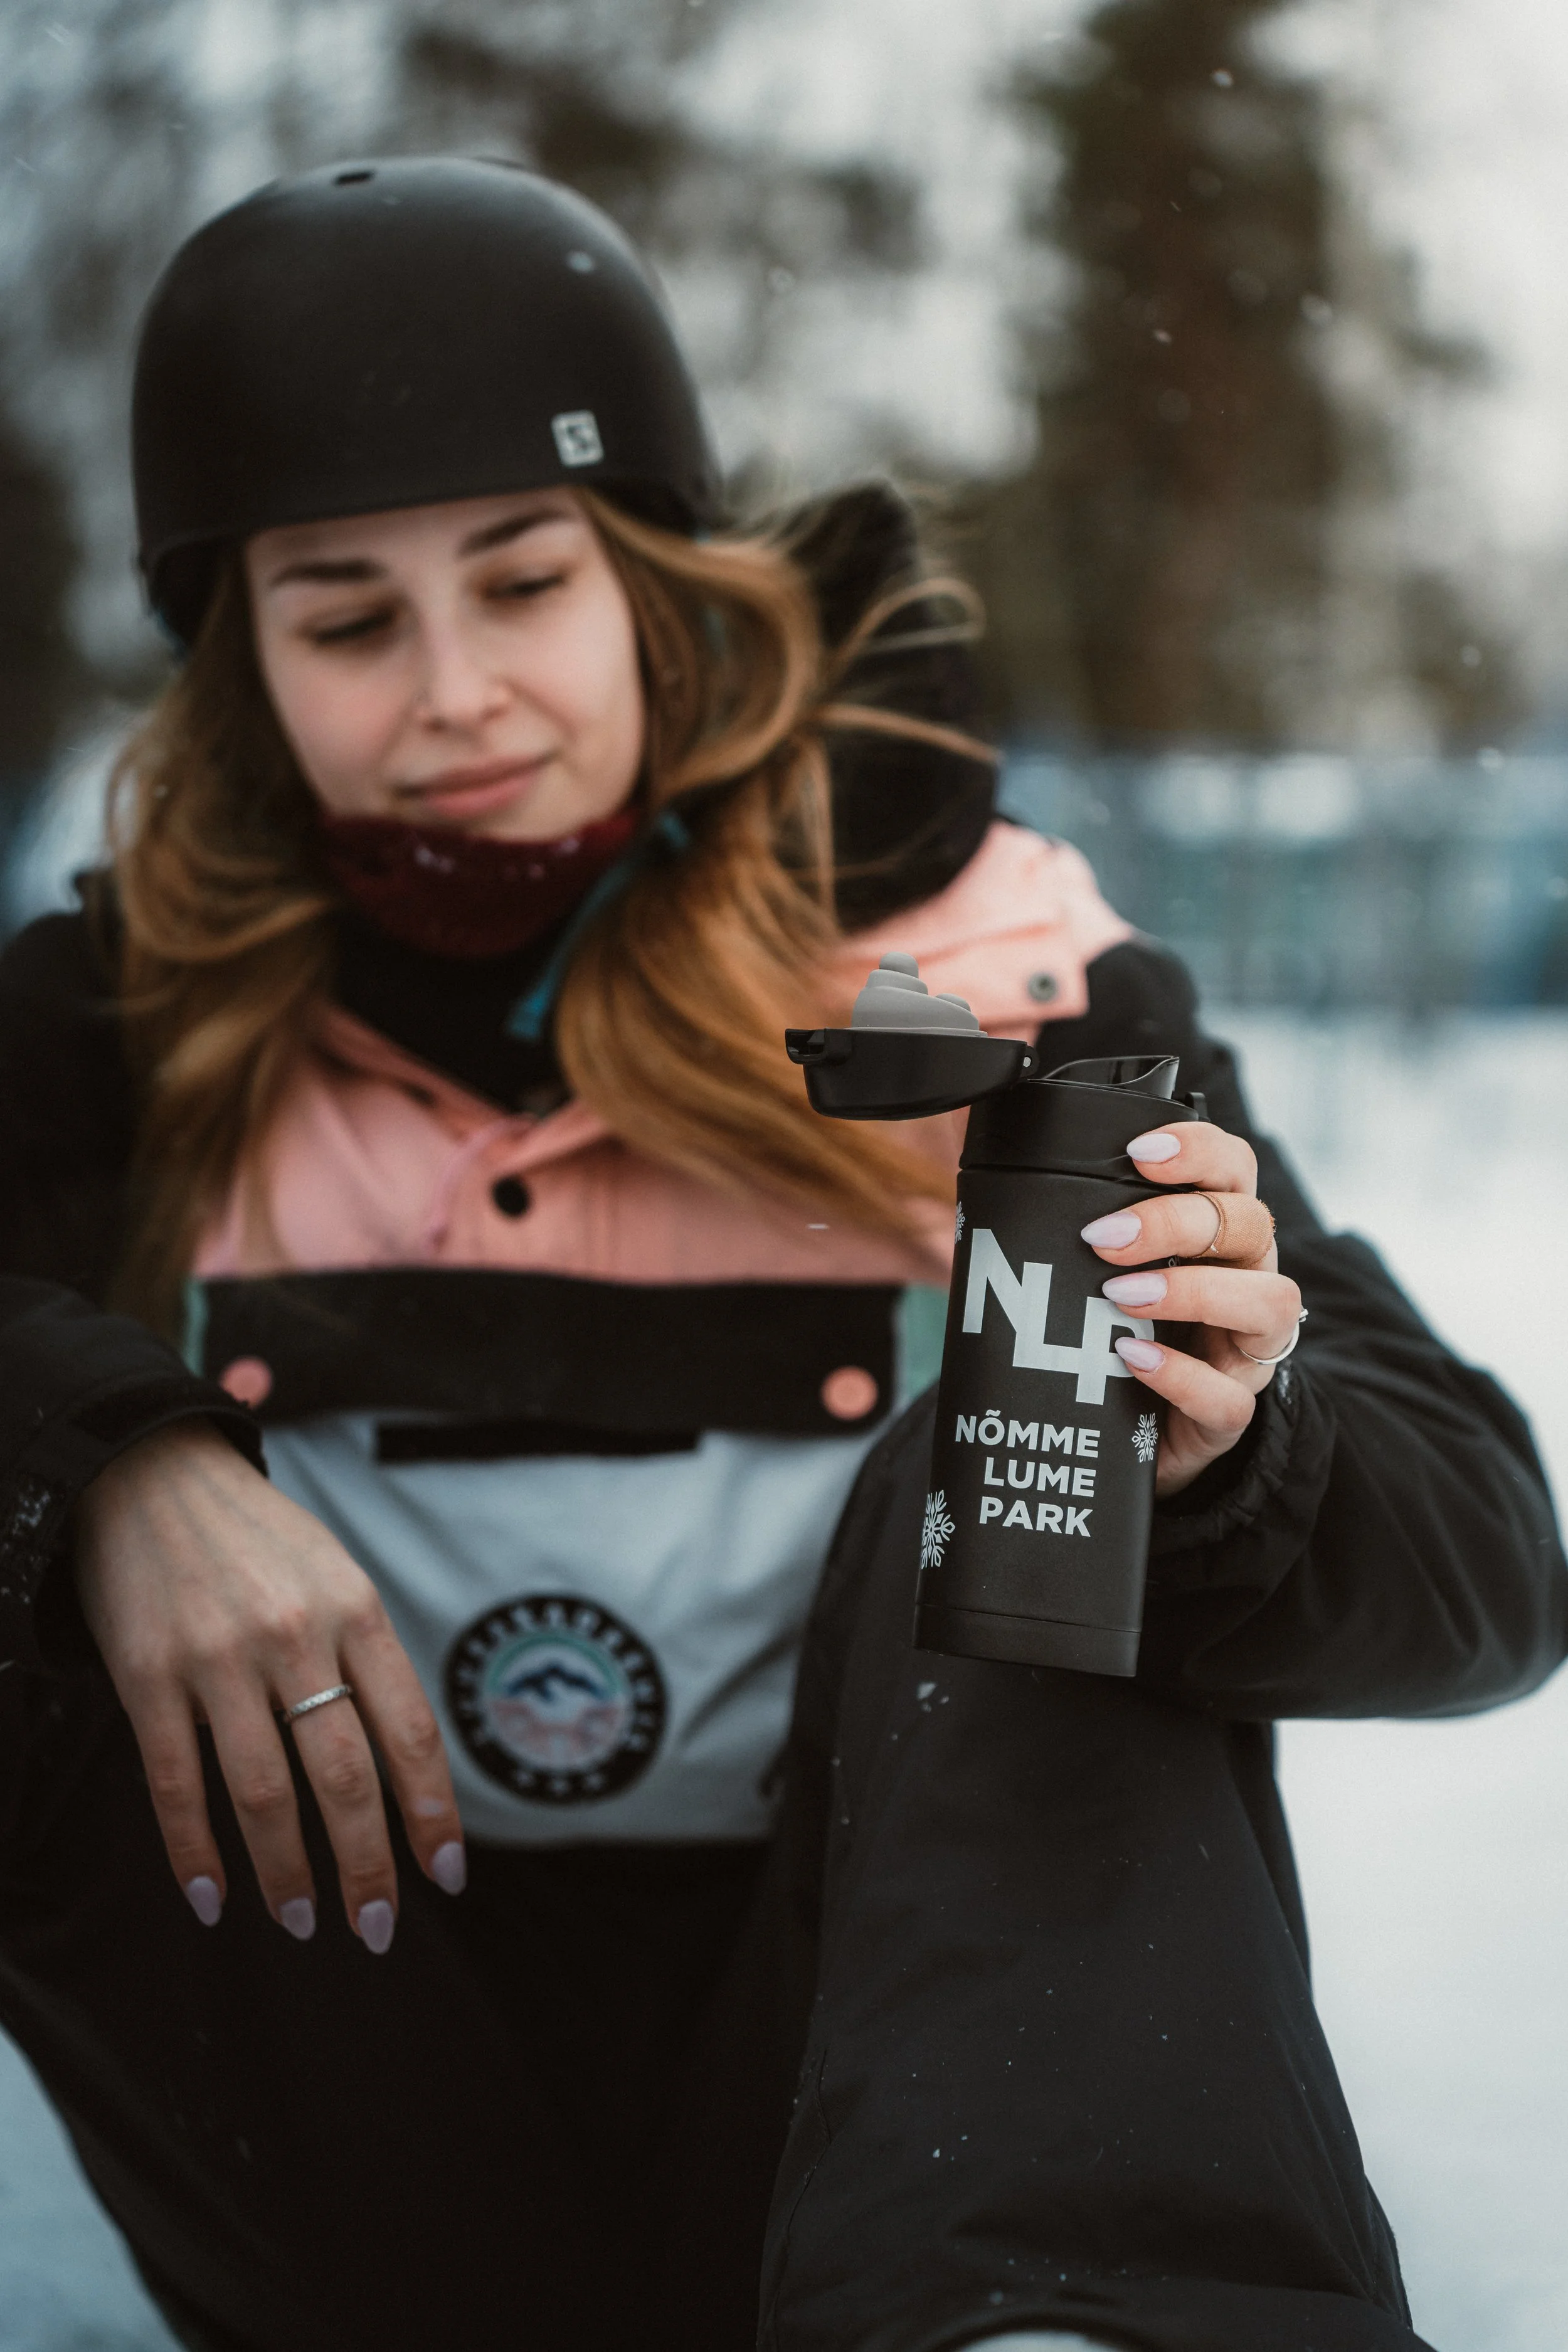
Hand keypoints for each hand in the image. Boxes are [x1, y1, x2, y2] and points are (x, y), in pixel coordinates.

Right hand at [75, 1422, 464, 1947]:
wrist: (152, 1474)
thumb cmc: (260, 1537)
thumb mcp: (336, 1575)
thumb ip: (367, 1660)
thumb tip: (404, 1765)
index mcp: (355, 1609)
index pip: (410, 1731)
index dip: (433, 1811)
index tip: (447, 1874)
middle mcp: (294, 1636)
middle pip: (345, 1777)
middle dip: (369, 1866)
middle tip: (377, 1928)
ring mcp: (217, 1659)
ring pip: (265, 1795)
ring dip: (287, 1874)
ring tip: (303, 1921)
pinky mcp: (148, 1678)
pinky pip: (175, 1785)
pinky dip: (195, 1854)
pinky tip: (213, 1899)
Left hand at [1079, 1120, 1302, 1497]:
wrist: (1122, 1433)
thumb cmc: (1111, 1331)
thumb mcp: (1100, 1271)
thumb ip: (1079, 1227)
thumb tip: (993, 1174)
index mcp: (1219, 1235)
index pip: (1236, 1170)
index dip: (1200, 1150)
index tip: (1138, 1152)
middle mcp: (1248, 1281)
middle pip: (1252, 1225)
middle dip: (1177, 1221)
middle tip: (1104, 1236)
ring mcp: (1247, 1350)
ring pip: (1271, 1303)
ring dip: (1194, 1291)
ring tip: (1121, 1295)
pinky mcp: (1230, 1415)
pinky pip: (1231, 1398)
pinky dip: (1182, 1376)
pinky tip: (1133, 1358)